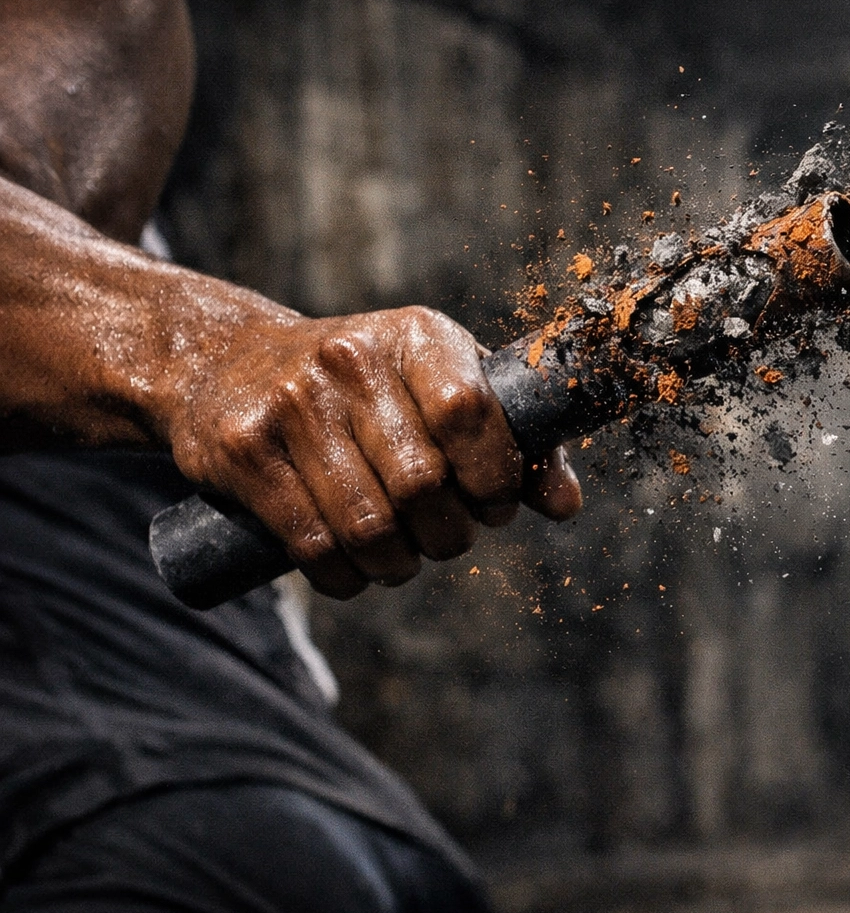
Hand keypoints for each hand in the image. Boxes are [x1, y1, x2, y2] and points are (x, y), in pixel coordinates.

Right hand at [163, 306, 580, 597]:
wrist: (224, 361)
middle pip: (422, 484)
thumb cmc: (362, 386)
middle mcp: (351, 359)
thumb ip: (508, 438)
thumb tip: (563, 504)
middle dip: (448, 533)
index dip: (494, 476)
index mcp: (416, 336)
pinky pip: (310, 542)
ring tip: (403, 559)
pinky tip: (356, 572)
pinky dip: (345, 577)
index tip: (494, 504)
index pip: (469, 411)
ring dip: (398, 564)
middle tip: (446, 539)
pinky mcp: (243, 449)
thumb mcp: (437, 383)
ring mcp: (292, 402)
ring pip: (368, 524)